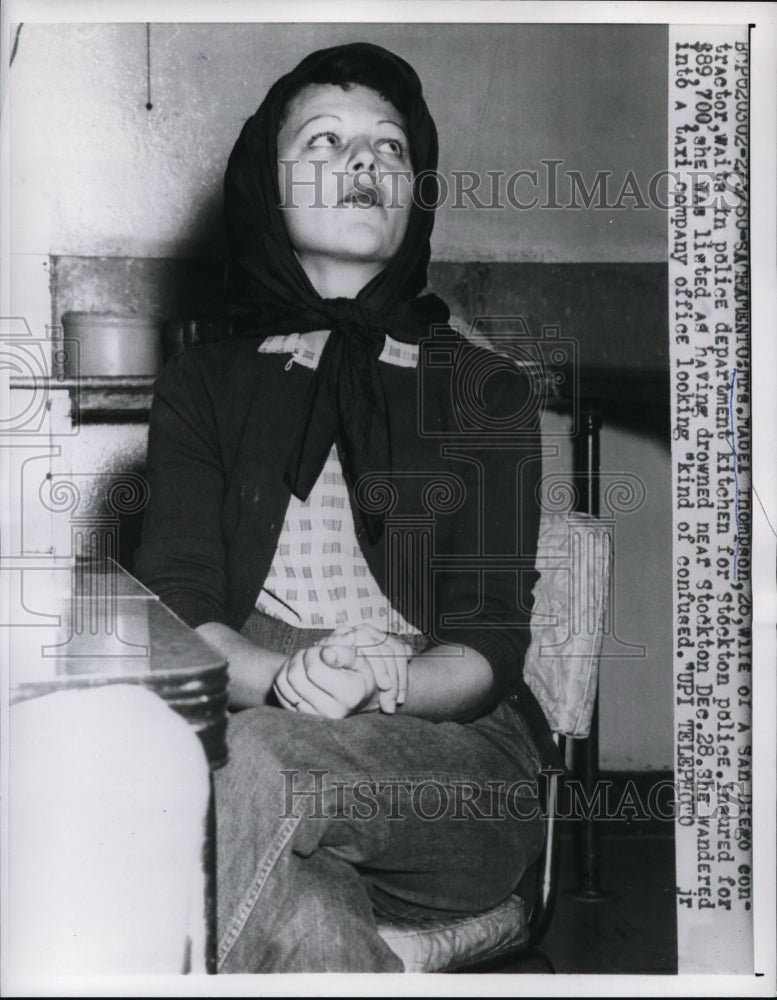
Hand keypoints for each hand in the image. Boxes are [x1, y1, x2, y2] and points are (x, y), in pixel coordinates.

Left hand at [272, 626, 412, 717]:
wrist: (354, 694)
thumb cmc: (356, 672)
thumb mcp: (359, 658)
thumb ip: (344, 652)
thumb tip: (326, 655)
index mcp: (350, 695)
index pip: (314, 670)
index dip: (314, 653)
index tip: (323, 651)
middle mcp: (332, 712)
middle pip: (296, 675)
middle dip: (301, 656)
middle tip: (312, 653)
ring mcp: (314, 717)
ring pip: (285, 681)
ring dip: (292, 663)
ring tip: (306, 661)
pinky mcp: (299, 716)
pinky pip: (279, 689)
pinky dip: (284, 674)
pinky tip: (299, 671)